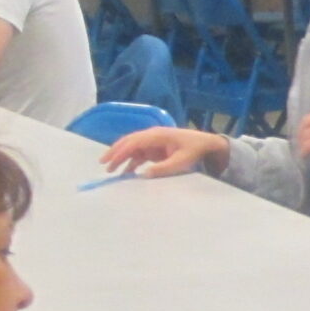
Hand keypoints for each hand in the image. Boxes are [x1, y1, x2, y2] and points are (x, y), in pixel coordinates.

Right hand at [102, 126, 229, 176]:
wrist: (206, 144)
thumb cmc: (195, 150)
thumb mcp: (182, 161)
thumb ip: (165, 168)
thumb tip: (145, 174)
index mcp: (156, 135)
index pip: (133, 142)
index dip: (120, 151)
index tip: (109, 160)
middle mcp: (151, 136)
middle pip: (128, 142)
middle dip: (115, 152)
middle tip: (103, 163)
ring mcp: (152, 142)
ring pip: (132, 148)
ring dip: (121, 158)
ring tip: (111, 170)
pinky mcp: (155, 148)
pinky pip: (140, 154)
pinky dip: (132, 162)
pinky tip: (126, 172)